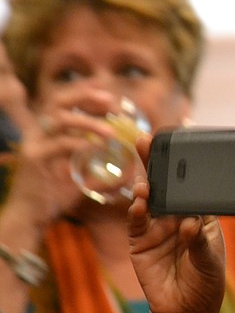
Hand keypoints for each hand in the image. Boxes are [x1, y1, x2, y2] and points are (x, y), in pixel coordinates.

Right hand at [4, 90, 120, 224]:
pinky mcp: (33, 158)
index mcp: (46, 134)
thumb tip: (126, 170)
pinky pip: (58, 144)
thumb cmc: (53, 197)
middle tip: (110, 100)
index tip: (108, 95)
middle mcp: (37, 134)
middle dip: (84, 96)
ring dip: (88, 122)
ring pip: (59, 119)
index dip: (84, 94)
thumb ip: (96, 169)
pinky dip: (79, 143)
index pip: (64, 104)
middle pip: (58, 102)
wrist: (30, 218)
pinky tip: (96, 147)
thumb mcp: (79, 178)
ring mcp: (34, 144)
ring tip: (111, 132)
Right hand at [127, 134, 224, 312]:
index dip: (185, 165)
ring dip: (144, 186)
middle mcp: (176, 215)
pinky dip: (136, 211)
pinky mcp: (140, 241)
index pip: (192, 184)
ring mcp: (156, 227)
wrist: (188, 311)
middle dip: (154, 163)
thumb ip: (200, 240)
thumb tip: (190, 222)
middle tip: (145, 141)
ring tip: (146, 181)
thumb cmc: (207, 281)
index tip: (177, 142)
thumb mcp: (210, 258)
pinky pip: (136, 222)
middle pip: (164, 185)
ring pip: (147, 199)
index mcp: (200, 214)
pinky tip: (140, 201)